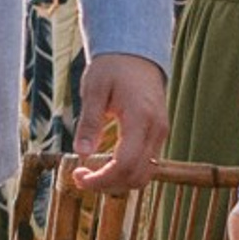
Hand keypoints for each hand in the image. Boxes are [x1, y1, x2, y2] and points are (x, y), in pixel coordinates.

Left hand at [71, 51, 168, 190]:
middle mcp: (156, 131)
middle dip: (107, 184)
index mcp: (141, 119)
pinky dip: (126, 172)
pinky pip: (146, 164)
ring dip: (117, 182)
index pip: (125, 164)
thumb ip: (89, 121)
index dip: (102, 179)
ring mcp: (160, 134)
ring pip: (144, 174)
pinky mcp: (157, 135)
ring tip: (90, 173)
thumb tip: (81, 153)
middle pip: (136, 176)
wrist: (136, 55)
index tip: (78, 177)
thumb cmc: (112, 68)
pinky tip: (105, 166)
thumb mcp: (94, 89)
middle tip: (79, 177)